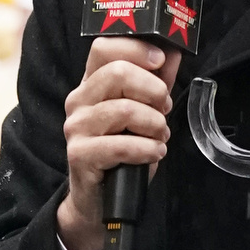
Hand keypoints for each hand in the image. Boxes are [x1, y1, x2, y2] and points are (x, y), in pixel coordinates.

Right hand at [58, 34, 176, 249]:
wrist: (99, 201)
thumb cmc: (123, 155)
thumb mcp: (144, 114)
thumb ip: (156, 82)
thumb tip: (173, 52)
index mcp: (91, 84)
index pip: (105, 47)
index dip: (136, 48)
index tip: (161, 61)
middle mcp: (79, 101)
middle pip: (118, 73)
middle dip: (154, 90)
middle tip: (165, 109)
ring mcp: (76, 128)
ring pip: (124, 109)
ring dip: (154, 124)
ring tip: (161, 137)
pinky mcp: (80, 155)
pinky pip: (120, 145)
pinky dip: (146, 149)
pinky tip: (154, 153)